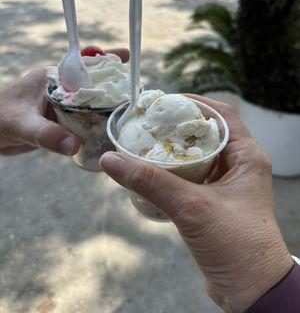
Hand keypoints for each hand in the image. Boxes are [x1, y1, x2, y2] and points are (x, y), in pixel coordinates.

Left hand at [0, 48, 128, 155]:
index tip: (126, 56)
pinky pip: (81, 119)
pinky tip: (108, 129)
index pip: (82, 64)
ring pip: (88, 102)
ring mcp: (59, 105)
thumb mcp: (22, 125)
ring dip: (106, 105)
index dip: (104, 59)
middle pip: (91, 82)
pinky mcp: (59, 120)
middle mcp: (58, 89)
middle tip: (136, 89)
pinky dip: (94, 122)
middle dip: (112, 83)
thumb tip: (75, 145)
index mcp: (50, 78)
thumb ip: (47, 134)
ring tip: (129, 110)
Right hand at [100, 95, 292, 312]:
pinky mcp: (215, 202)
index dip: (194, 103)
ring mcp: (227, 185)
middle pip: (206, 134)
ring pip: (198, 157)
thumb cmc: (236, 245)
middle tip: (150, 122)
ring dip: (174, 151)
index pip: (222, 115)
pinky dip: (173, 172)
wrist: (251, 290)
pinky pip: (192, 178)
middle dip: (178, 127)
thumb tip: (112, 159)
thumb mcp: (191, 207)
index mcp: (247, 156)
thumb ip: (151, 182)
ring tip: (146, 143)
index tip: (166, 100)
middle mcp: (239, 166)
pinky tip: (153, 173)